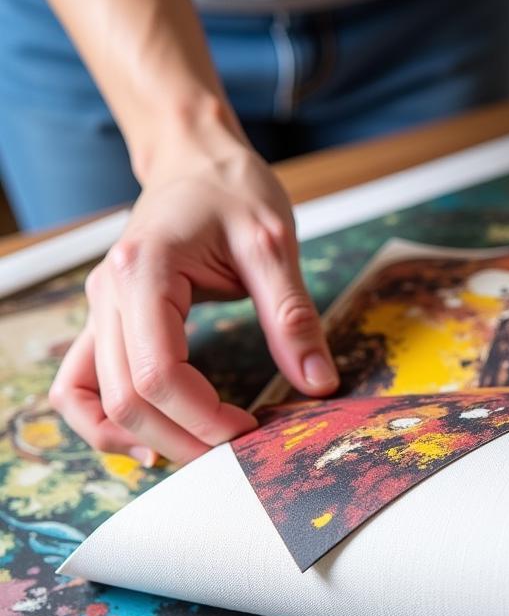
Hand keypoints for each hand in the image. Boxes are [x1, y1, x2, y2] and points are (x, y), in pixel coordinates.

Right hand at [50, 131, 338, 464]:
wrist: (196, 159)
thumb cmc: (233, 188)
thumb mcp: (275, 244)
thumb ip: (293, 316)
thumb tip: (318, 383)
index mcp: (145, 271)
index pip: (158, 372)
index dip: (204, 416)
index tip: (254, 430)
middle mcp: (108, 294)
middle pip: (124, 397)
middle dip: (181, 438)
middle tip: (237, 455)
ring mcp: (100, 308)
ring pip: (92, 397)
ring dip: (137, 438)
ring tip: (194, 455)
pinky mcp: (107, 320)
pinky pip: (82, 383)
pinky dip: (107, 419)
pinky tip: (149, 439)